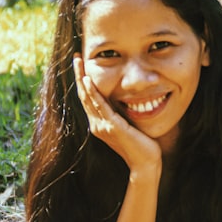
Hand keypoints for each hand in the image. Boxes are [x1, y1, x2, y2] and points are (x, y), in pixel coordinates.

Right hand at [74, 54, 161, 170]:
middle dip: (79, 75)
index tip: (81, 64)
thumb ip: (122, 114)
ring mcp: (103, 126)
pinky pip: (100, 106)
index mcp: (99, 123)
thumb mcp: (128, 125)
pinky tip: (89, 81)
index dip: (83, 81)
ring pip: (88, 98)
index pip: (88, 98)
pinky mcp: (113, 127)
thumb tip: (125, 99)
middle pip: (83, 95)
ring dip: (83, 79)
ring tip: (79, 63)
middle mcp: (97, 124)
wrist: (145, 163)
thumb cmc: (141, 145)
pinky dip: (93, 93)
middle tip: (76, 58)